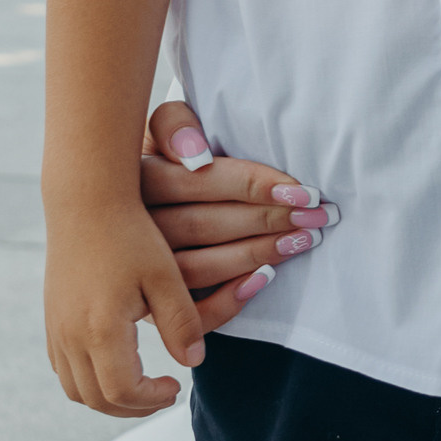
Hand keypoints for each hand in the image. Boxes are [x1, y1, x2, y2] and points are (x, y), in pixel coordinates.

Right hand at [43, 195, 209, 416]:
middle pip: (96, 399)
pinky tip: (116, 364)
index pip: (123, 391)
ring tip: (141, 385)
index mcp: (100, 329)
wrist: (87, 202)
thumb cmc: (131, 235)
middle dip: (132, 407)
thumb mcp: (165, 277)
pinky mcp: (51, 319)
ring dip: (108, 398)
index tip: (175, 386)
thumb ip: (182, 323)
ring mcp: (56, 328)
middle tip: (162, 393)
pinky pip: (63, 368)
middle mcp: (70, 335)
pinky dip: (89, 379)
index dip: (152, 399)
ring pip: (75, 389)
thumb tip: (193, 363)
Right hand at [139, 98, 335, 334]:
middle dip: (267, 219)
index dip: (251, 184)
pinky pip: (191, 314)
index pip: (196, 182)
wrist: (123, 207)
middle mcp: (134, 230)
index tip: (301, 189)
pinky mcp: (156, 307)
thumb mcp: (163, 134)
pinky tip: (264, 279)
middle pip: (202, 226)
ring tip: (302, 240)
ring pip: (198, 269)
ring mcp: (142, 273)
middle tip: (317, 215)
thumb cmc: (166, 163)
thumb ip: (175, 126)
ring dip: (257, 254)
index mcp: (135, 181)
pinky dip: (229, 300)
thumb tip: (195, 154)